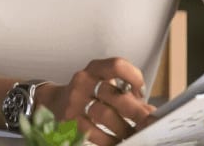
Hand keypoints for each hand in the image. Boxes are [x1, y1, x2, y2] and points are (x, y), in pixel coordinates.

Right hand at [36, 57, 156, 145]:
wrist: (54, 102)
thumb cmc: (88, 93)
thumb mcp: (104, 85)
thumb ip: (126, 94)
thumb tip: (149, 111)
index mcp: (95, 69)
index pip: (117, 65)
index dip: (133, 77)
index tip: (141, 92)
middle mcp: (84, 81)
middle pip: (114, 95)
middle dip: (136, 111)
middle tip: (149, 123)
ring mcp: (75, 100)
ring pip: (104, 115)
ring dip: (123, 128)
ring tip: (134, 135)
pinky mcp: (69, 120)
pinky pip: (92, 132)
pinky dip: (108, 139)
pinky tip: (117, 142)